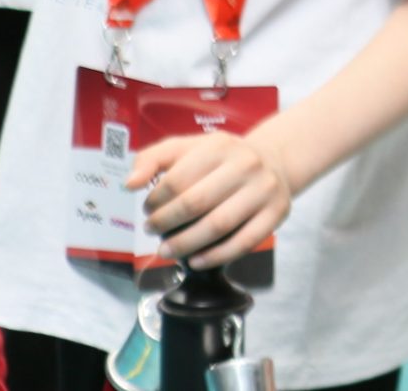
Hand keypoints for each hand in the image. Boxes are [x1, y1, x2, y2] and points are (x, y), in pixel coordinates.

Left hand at [130, 130, 295, 268]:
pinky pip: (244, 242)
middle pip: (196, 203)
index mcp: (220, 146)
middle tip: (152, 231)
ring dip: (186, 244)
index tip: (147, 209)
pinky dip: (216, 257)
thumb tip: (130, 184)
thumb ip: (152, 159)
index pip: (177, 179)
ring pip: (219, 225)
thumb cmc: (220, 159)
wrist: (274, 160)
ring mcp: (265, 190)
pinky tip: (196, 261)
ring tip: (167, 250)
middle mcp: (247, 165)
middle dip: (165, 223)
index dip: (154, 200)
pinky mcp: (277, 213)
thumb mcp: (186, 148)